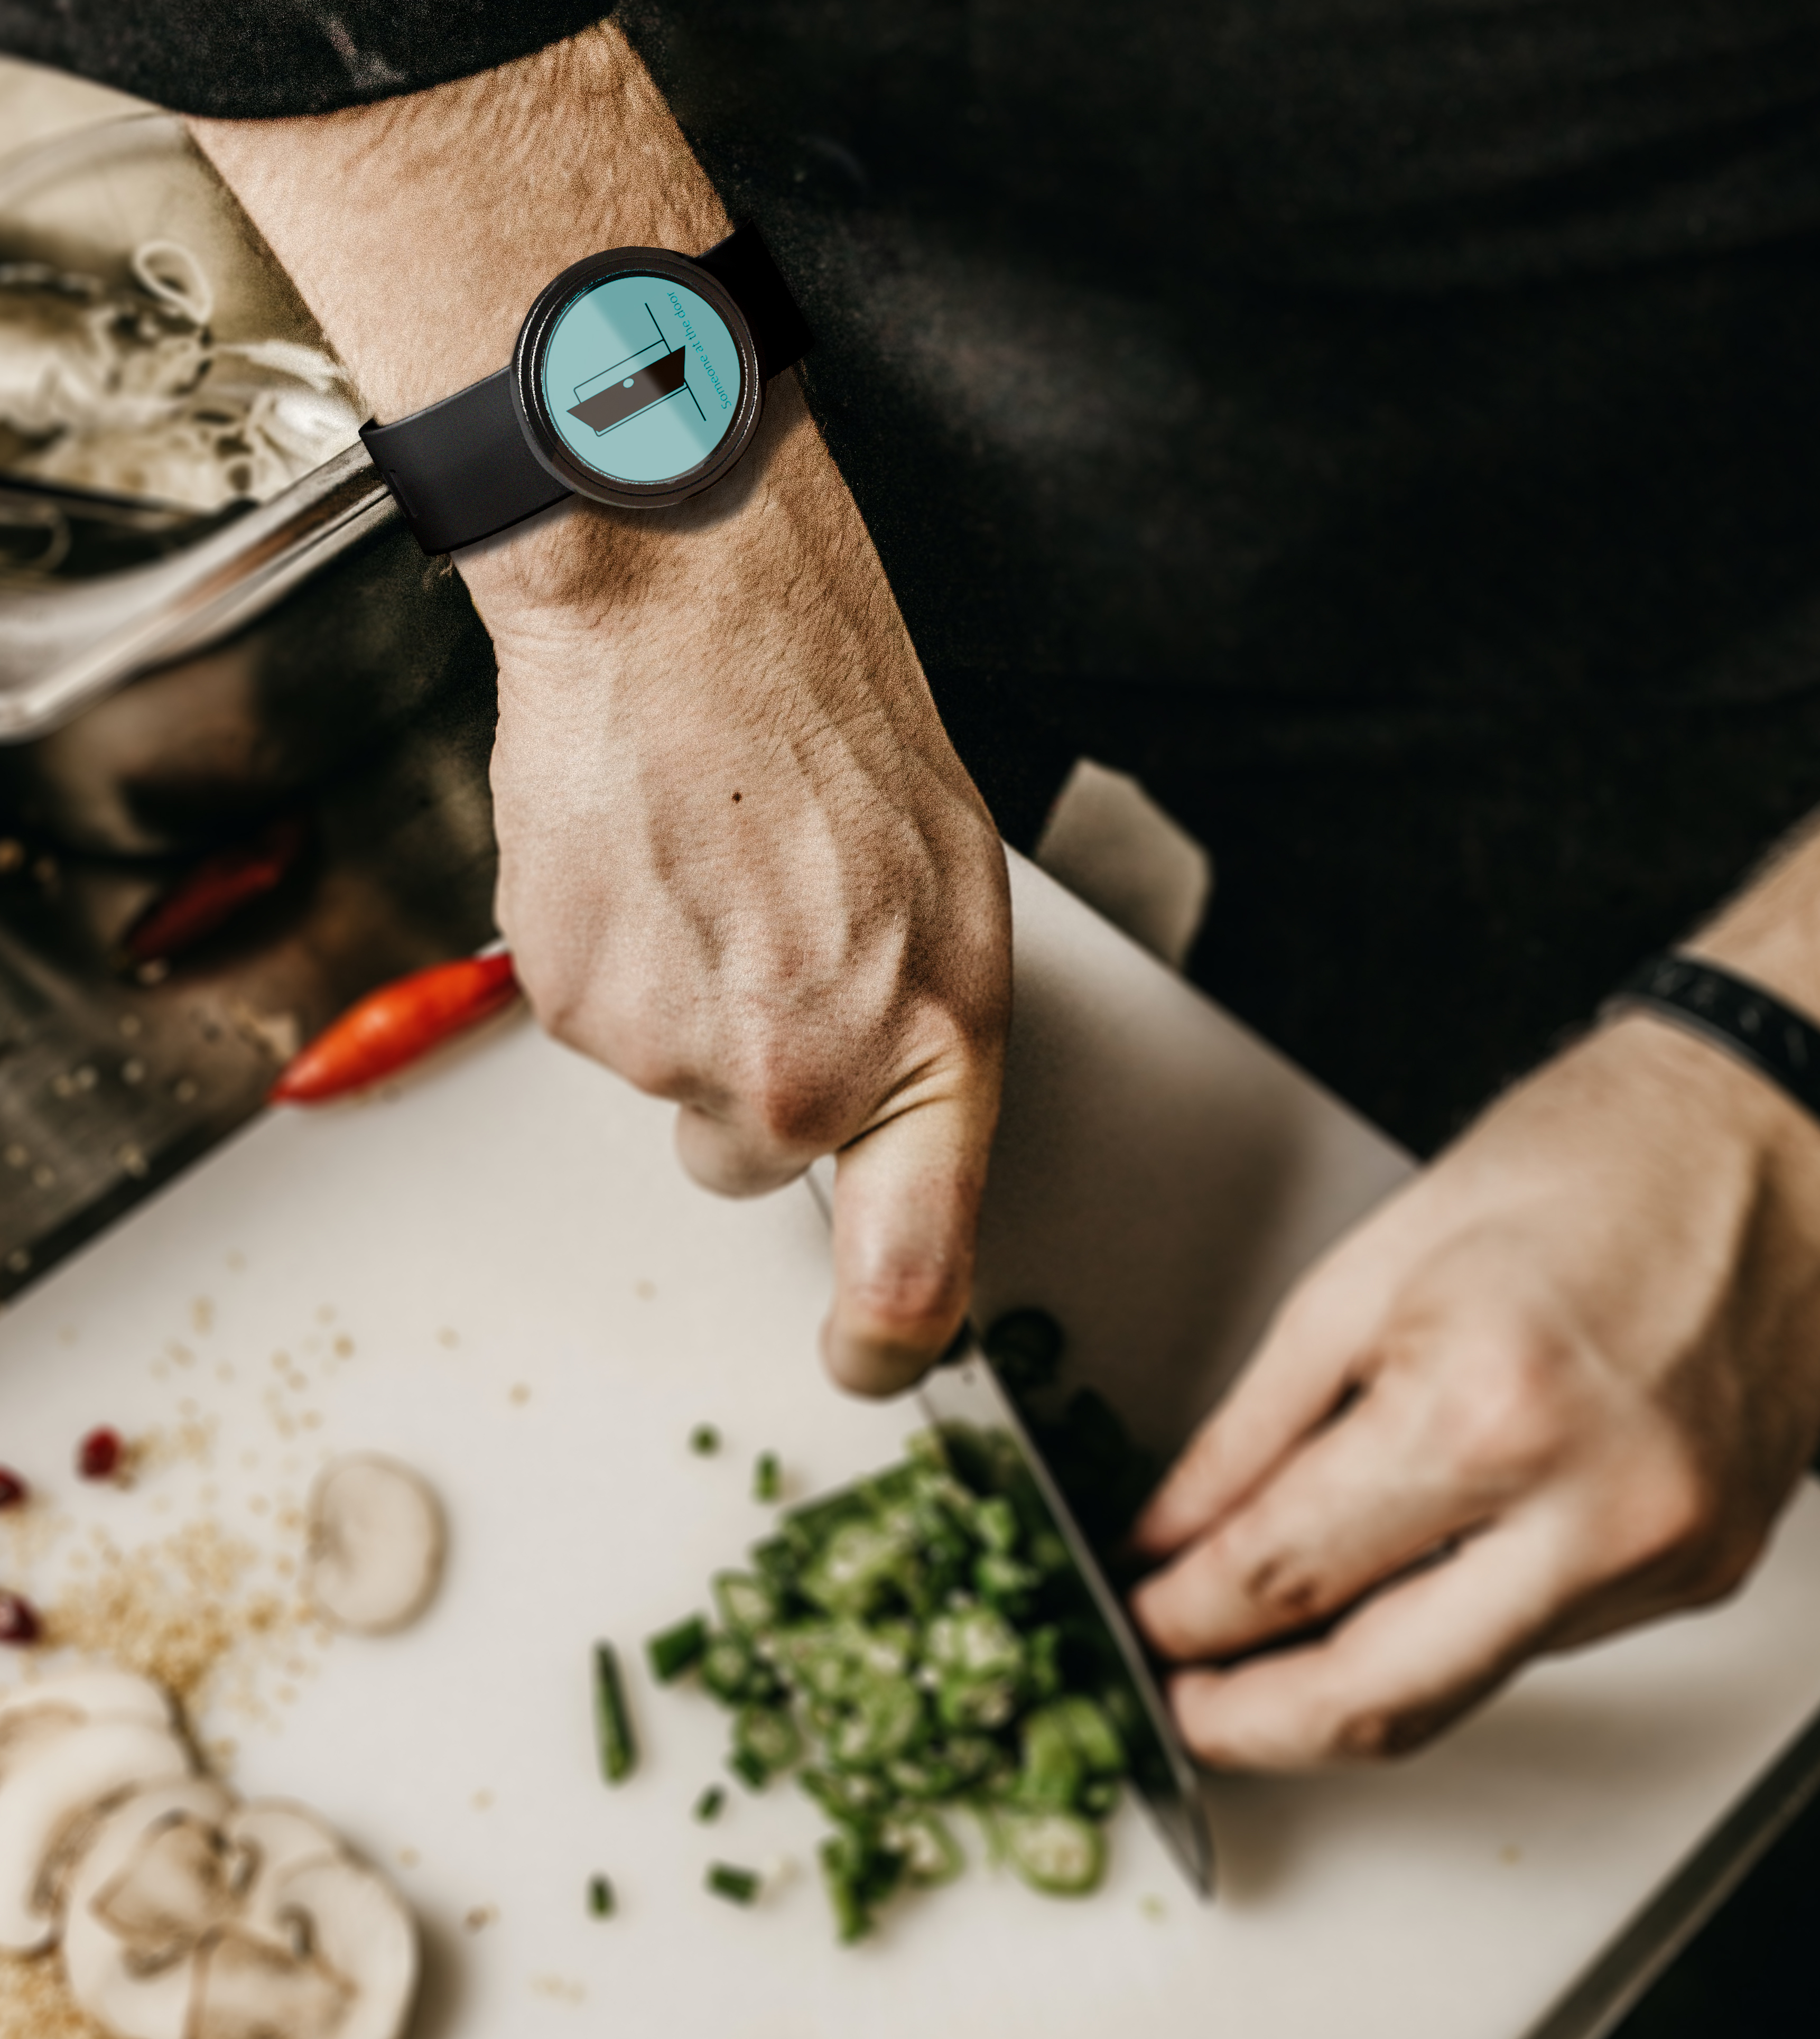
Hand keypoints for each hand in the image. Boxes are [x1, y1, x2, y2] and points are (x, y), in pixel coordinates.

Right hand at [464, 389, 1008, 1395]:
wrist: (683, 598)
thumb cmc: (827, 715)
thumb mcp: (947, 898)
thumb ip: (921, 1049)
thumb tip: (893, 1149)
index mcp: (928, 1046)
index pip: (913, 1278)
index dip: (886, 1345)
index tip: (870, 1357)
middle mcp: (802, 1073)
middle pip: (754, 1163)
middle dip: (754, 1081)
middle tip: (766, 944)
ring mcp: (672, 1047)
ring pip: (670, 1084)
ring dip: (684, 1003)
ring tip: (711, 869)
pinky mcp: (570, 1003)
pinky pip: (597, 1020)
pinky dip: (614, 957)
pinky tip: (647, 860)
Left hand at [1130, 1010, 1819, 1768]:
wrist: (1764, 1136)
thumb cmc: (1582, 1165)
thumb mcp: (1360, 1278)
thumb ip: (1248, 1432)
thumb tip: (1168, 1537)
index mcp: (1486, 1412)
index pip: (1284, 1577)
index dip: (1181, 1620)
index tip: (1138, 1623)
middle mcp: (1592, 1508)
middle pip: (1378, 1699)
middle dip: (1251, 1724)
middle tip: (1181, 1704)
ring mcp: (1662, 1554)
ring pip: (1461, 1691)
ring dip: (1346, 1689)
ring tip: (1264, 1656)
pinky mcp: (1703, 1571)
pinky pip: (1540, 1644)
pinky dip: (1449, 1632)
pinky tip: (1400, 1590)